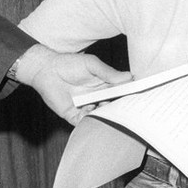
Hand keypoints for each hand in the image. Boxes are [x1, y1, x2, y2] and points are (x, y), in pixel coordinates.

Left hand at [14, 44, 132, 124]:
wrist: (46, 70)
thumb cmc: (69, 64)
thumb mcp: (91, 64)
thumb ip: (108, 72)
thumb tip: (129, 77)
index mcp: (105, 86)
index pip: (121, 94)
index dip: (130, 97)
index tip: (141, 99)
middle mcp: (98, 99)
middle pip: (113, 107)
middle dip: (121, 110)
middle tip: (130, 111)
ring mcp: (87, 108)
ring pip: (101, 117)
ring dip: (107, 116)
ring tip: (111, 111)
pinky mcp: (75, 116)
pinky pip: (85, 123)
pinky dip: (90, 121)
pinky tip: (93, 113)